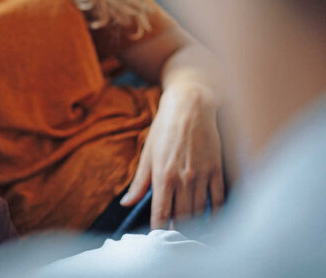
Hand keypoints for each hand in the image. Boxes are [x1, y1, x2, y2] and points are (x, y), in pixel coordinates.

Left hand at [120, 82, 224, 228]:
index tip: (157, 239)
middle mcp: (183, 179)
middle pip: (182, 216)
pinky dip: (215, 213)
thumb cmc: (164, 129)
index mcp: (162, 176)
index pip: (161, 213)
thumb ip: (139, 182)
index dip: (159, 230)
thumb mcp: (147, 154)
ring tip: (190, 234)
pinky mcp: (217, 170)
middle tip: (174, 239)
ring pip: (200, 211)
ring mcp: (202, 175)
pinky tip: (211, 221)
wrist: (190, 106)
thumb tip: (125, 203)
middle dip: (177, 230)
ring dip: (195, 225)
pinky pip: (218, 199)